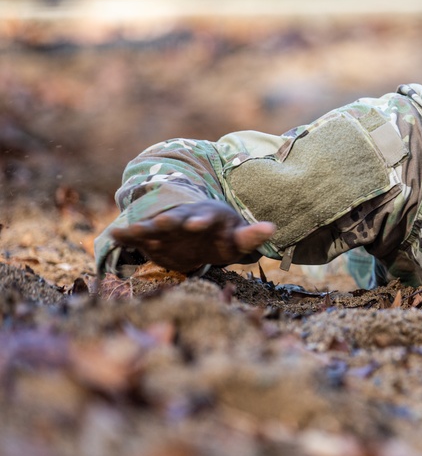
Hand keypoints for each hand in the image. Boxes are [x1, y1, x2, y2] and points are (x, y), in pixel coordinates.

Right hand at [110, 200, 275, 273]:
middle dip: (171, 220)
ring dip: (146, 227)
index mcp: (209, 217)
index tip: (199, 223)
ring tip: (133, 228)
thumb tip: (272, 228)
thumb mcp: (238, 239)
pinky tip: (114, 234)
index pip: (207, 217)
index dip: (203, 220)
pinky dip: (127, 235)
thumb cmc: (223, 236)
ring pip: (155, 226)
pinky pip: (139, 235)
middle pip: (178, 218)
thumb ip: (252, 236)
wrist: (200, 232)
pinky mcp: (153, 237)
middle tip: (164, 221)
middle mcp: (186, 218)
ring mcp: (168, 226)